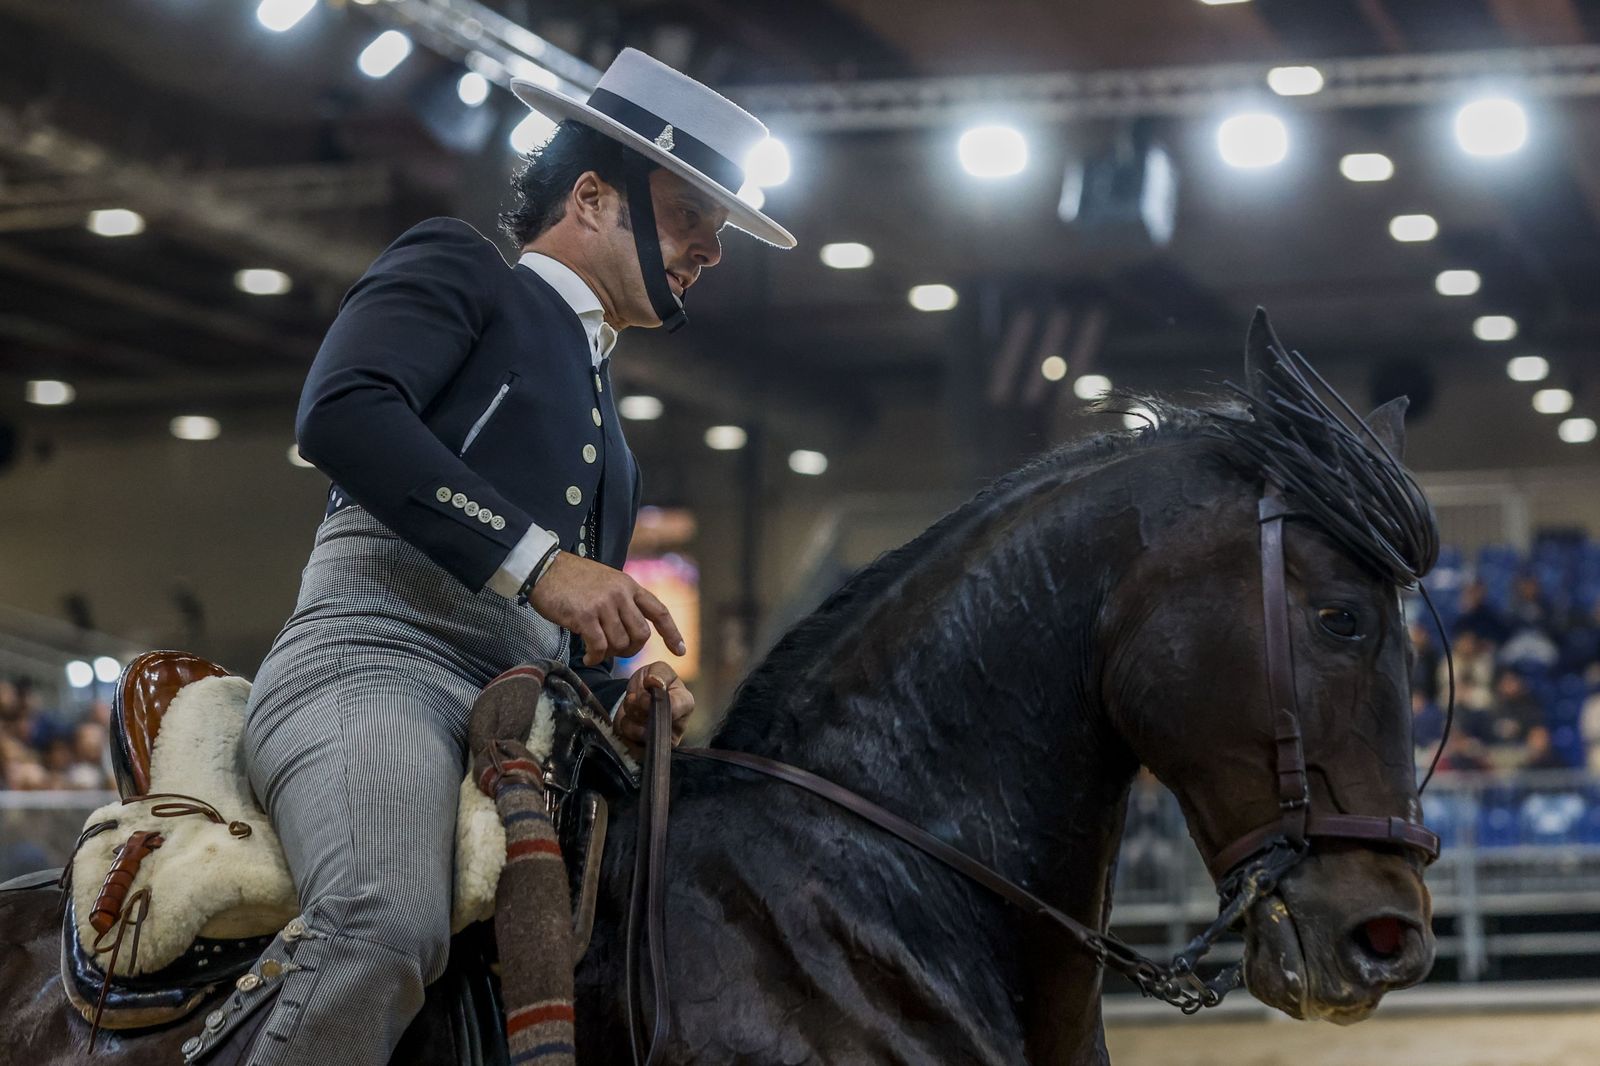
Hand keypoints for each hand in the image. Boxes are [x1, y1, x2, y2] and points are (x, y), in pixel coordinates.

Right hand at [527, 551, 685, 665]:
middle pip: (641, 634)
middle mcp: (620, 594)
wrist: (543, 568)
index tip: (679, 650)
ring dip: (609, 654)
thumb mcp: (606, 581)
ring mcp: (603, 604)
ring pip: (620, 643)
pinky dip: (595, 657)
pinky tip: (588, 657)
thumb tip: (630, 630)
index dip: (671, 632)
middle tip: (616, 652)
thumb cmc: (571, 578)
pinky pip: (599, 646)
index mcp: (628, 585)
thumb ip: (621, 600)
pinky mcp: (585, 616)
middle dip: (632, 649)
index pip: (659, 611)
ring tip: (596, 650)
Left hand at [614, 662, 694, 746]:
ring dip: (628, 718)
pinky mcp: (645, 751)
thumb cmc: (653, 683)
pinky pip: (627, 744)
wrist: (639, 697)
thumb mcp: (657, 669)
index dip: (654, 701)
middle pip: (652, 723)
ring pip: (637, 734)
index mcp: (685, 703)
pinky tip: (628, 721)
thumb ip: (658, 673)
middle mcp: (677, 726)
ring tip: (632, 708)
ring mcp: (661, 742)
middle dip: (637, 708)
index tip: (646, 691)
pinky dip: (622, 730)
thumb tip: (654, 683)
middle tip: (635, 698)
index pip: (674, 708)